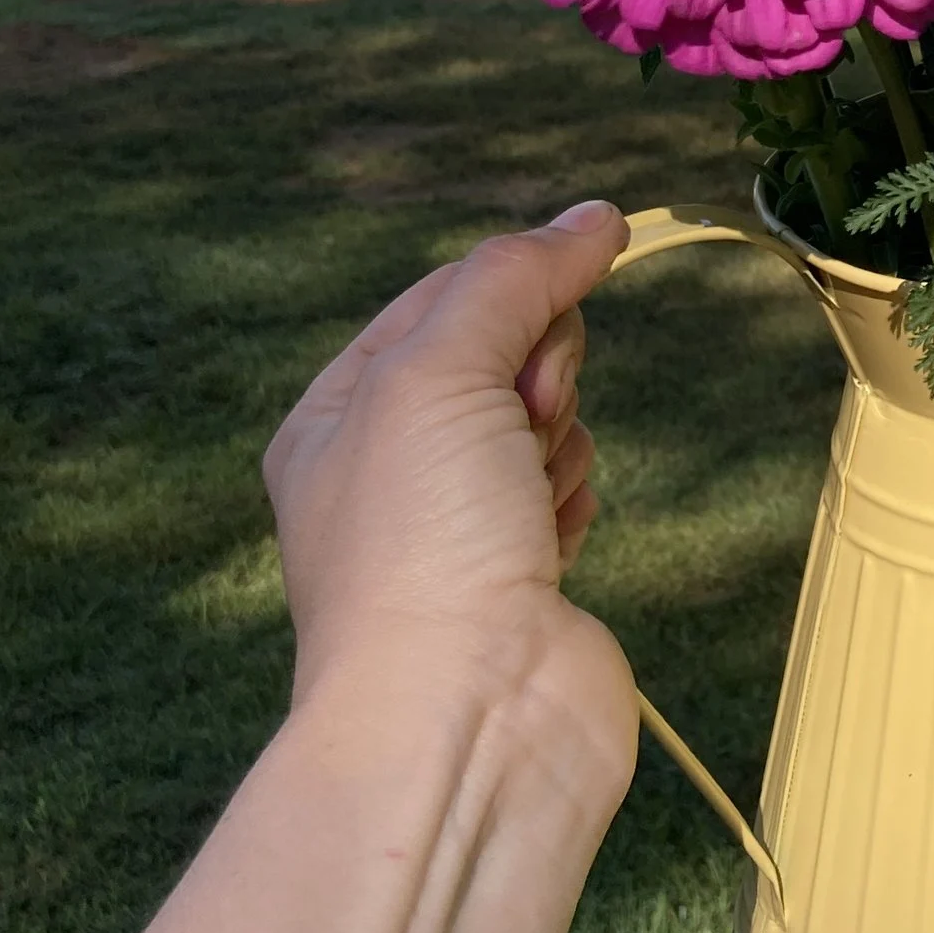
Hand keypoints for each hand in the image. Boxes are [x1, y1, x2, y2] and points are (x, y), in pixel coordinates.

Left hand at [263, 204, 635, 760]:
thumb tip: (595, 215)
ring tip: (532, 498)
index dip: (511, 285)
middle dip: (537, 373)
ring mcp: (458, 529)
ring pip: (546, 423)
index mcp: (338, 415)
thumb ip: (515, 279)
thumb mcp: (440, 370)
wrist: (465, 717)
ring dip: (560, 442)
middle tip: (524, 420)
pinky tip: (554, 540)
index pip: (439, 298)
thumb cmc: (422, 539)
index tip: (571, 278)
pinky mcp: (525, 577)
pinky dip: (575, 502)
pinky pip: (570, 492)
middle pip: (502, 356)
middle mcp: (389, 470)